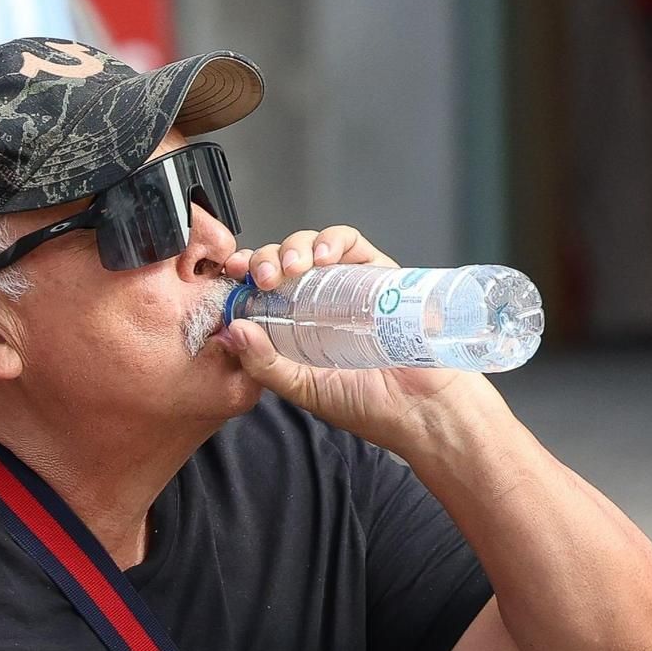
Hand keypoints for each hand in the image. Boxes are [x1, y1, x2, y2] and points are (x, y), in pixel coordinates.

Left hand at [215, 227, 506, 453]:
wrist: (421, 409)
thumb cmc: (367, 405)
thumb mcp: (304, 389)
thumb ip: (265, 365)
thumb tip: (233, 329)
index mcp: (294, 327)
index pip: (260, 290)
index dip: (243, 276)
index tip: (230, 273)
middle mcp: (319, 302)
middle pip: (281, 261)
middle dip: (264, 259)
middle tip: (261, 276)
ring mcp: (347, 285)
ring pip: (310, 245)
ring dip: (293, 247)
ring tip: (290, 267)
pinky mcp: (377, 273)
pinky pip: (349, 242)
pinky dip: (331, 241)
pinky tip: (322, 258)